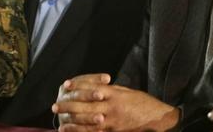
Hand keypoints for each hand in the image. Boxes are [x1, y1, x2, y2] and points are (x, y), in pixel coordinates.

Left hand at [53, 74, 178, 131]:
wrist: (158, 118)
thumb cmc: (142, 102)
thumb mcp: (126, 91)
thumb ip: (110, 90)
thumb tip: (94, 87)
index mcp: (114, 93)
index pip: (91, 88)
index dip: (77, 86)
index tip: (64, 86)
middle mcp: (112, 105)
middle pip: (86, 105)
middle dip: (69, 106)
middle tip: (55, 106)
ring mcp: (113, 120)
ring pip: (89, 121)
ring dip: (73, 122)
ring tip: (60, 123)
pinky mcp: (116, 131)